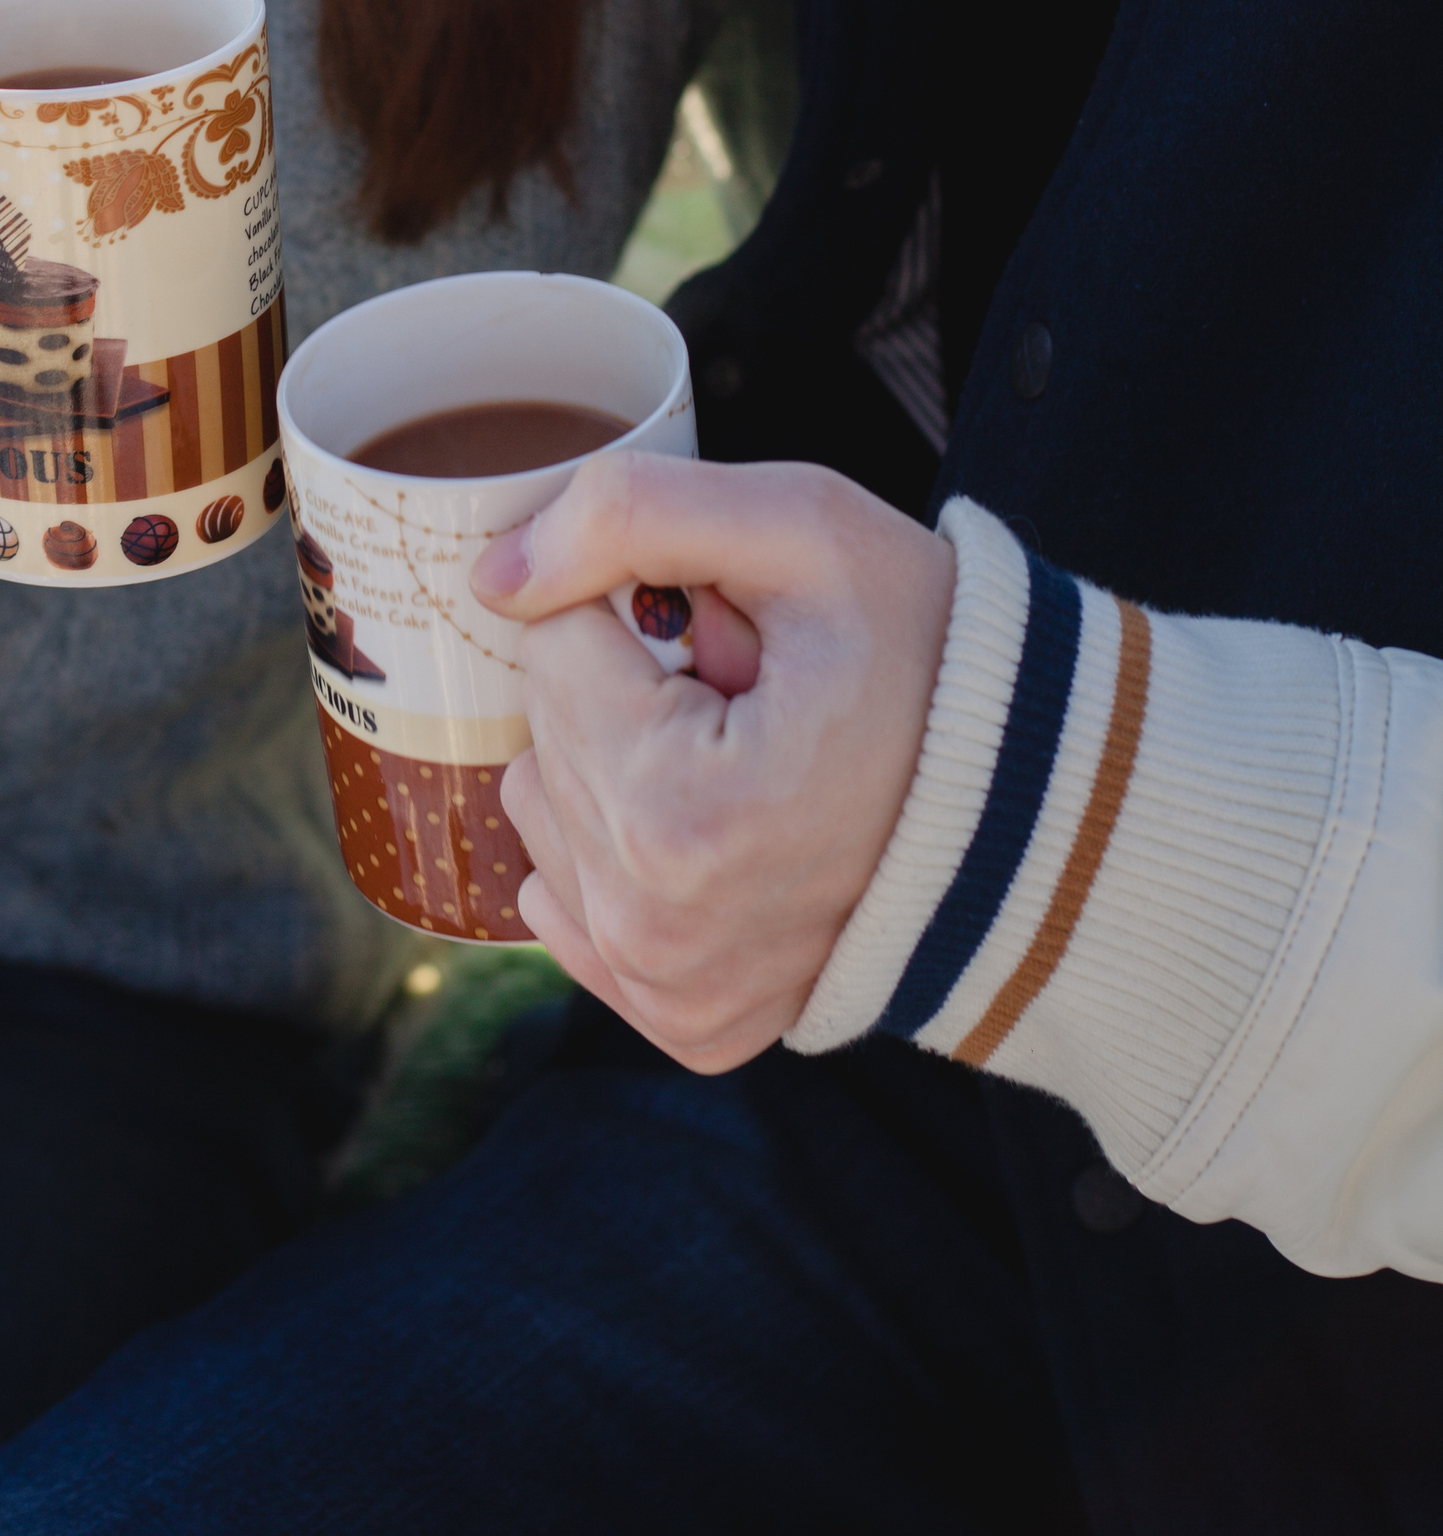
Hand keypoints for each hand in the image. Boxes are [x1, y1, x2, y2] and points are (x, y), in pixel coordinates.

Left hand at [471, 454, 953, 1070]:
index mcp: (674, 815)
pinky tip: (728, 831)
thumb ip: (628, 514)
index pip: (550, 644)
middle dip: (637, 692)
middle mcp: (653, 929)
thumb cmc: (931, 651)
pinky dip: (631, 849)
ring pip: (549, 807)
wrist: (1043, 794)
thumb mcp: (803, 526)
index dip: (644, 612)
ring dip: (626, 766)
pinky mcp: (685, 1022)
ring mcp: (668, 989)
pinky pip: (568, 897)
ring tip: (754, 764)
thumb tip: (493, 579)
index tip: (742, 646)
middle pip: (547, 732)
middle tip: (758, 703)